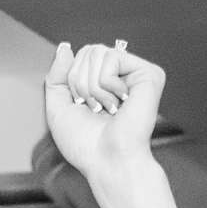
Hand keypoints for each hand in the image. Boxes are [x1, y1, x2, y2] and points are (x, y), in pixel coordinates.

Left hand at [42, 41, 165, 193]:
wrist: (107, 161)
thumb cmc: (85, 143)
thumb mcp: (57, 107)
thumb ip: (57, 75)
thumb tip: (65, 46)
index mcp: (103, 81)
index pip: (79, 56)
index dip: (71, 81)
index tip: (81, 106)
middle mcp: (122, 74)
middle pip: (88, 51)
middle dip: (80, 82)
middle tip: (95, 108)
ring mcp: (136, 73)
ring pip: (97, 52)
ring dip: (92, 87)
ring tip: (107, 108)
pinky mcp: (149, 74)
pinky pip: (111, 58)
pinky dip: (105, 84)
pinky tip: (119, 104)